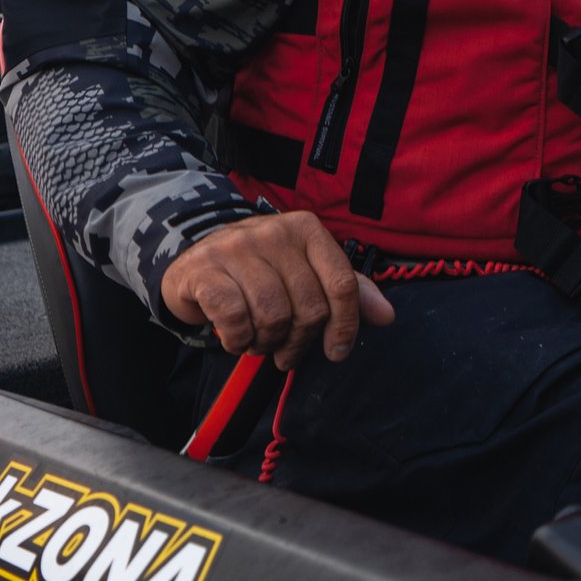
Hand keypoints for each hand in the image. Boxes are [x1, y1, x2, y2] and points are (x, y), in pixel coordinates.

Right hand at [160, 212, 396, 366]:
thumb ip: (345, 292)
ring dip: (267, 343)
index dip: (344, 325)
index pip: (341, 284)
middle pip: (308, 307)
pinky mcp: (205, 268)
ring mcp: (236, 247)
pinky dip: (237, 340)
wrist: (193, 264)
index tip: (336, 352)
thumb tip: (386, 316)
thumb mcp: (304, 273)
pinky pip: (235, 318)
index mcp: (306, 229)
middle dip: (299, 341)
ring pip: (273, 316)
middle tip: (285, 350)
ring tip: (259, 342)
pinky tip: (235, 339)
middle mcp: (274, 231)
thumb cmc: (258, 273)